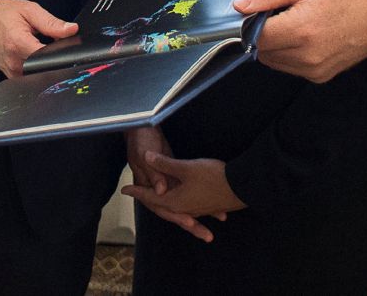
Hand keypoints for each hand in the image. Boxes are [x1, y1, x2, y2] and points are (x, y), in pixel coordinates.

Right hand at [0, 0, 77, 77]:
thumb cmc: (2, 14)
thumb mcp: (29, 10)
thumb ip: (51, 22)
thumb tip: (71, 30)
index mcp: (18, 43)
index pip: (48, 57)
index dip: (62, 53)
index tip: (67, 47)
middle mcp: (14, 61)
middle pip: (45, 68)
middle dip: (55, 58)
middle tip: (55, 45)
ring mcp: (12, 71)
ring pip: (39, 74)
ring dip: (46, 64)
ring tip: (42, 48)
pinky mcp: (12, 76)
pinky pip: (31, 76)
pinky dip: (37, 67)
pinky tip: (35, 56)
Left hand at [122, 147, 244, 243]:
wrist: (242, 186)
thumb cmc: (212, 176)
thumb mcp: (185, 167)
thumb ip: (164, 164)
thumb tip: (147, 157)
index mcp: (175, 201)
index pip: (150, 196)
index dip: (137, 191)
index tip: (124, 190)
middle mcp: (184, 209)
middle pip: (161, 205)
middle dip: (148, 198)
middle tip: (136, 192)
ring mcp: (197, 209)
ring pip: (175, 207)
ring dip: (164, 203)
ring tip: (155, 198)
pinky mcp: (208, 206)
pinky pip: (189, 207)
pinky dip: (180, 202)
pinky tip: (184, 198)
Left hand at [232, 0, 366, 82]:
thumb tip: (240, 6)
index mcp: (303, 30)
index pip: (256, 36)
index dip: (250, 22)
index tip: (258, 11)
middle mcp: (307, 56)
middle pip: (262, 50)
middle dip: (263, 32)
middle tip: (282, 14)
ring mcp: (314, 70)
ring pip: (272, 61)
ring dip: (274, 44)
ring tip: (295, 24)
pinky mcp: (318, 77)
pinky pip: (288, 66)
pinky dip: (287, 53)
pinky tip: (304, 37)